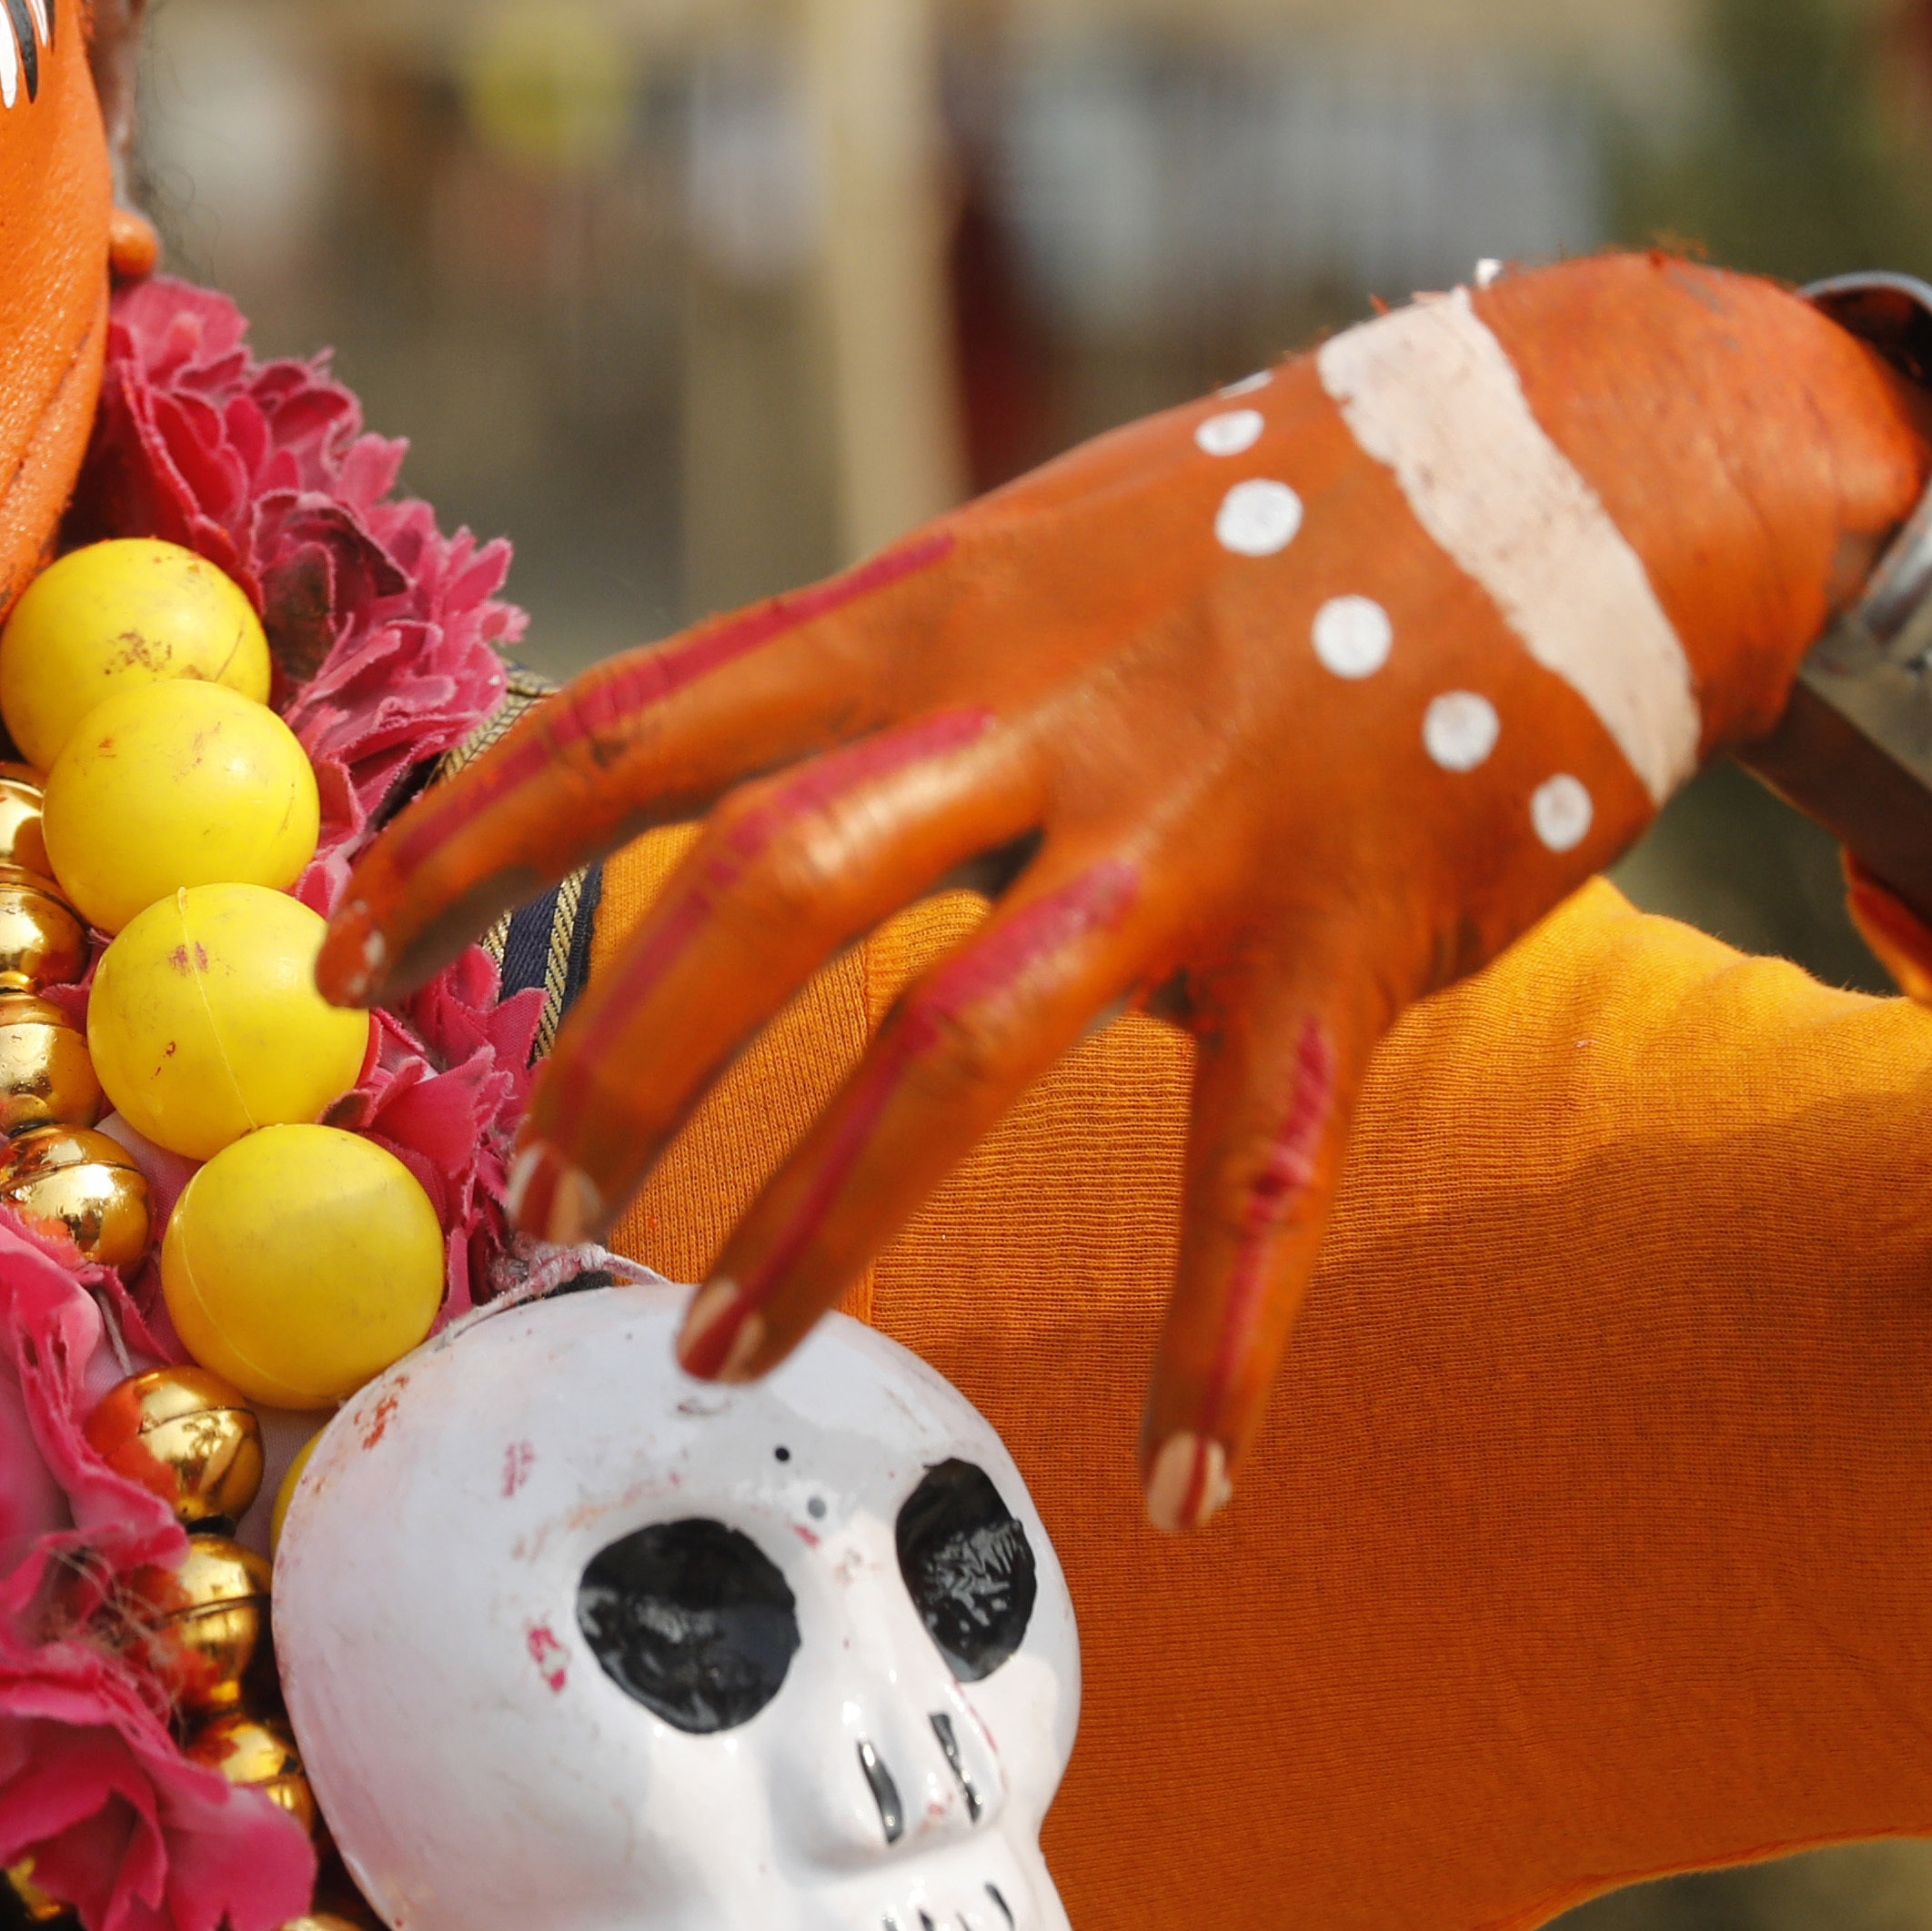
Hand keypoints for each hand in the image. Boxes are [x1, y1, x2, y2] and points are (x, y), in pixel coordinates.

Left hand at [330, 252, 1931, 1515]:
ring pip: (961, 1049)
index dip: (468, 842)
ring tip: (717, 1362)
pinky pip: (1270, 1172)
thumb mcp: (1041, 546)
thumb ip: (891, 673)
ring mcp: (1201, 831)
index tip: (335, 953)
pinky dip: (1223, 1339)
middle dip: (613, 1060)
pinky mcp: (1359, 937)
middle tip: (515, 1199)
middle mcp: (1042, 714)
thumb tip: (702, 786)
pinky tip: (1182, 1482)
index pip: (639, 722)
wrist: (1595, 447)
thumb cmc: (1282, 519)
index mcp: (933, 613)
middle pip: (759, 889)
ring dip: (824, 1226)